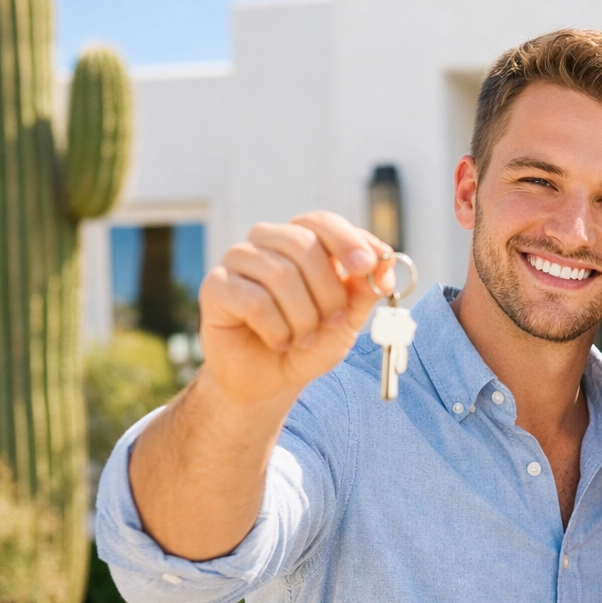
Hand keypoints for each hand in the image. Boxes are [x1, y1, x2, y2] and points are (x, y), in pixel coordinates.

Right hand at [197, 211, 397, 404]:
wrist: (270, 381)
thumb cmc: (309, 343)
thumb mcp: (347, 319)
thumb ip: (366, 290)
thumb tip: (386, 262)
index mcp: (301, 241)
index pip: (322, 221)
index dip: (347, 240)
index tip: (367, 267)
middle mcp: (267, 242)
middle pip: (303, 245)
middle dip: (328, 292)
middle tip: (333, 323)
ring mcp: (238, 261)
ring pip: (280, 273)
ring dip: (303, 317)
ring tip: (304, 339)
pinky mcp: (215, 286)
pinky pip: (254, 300)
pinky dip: (276, 329)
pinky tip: (278, 341)